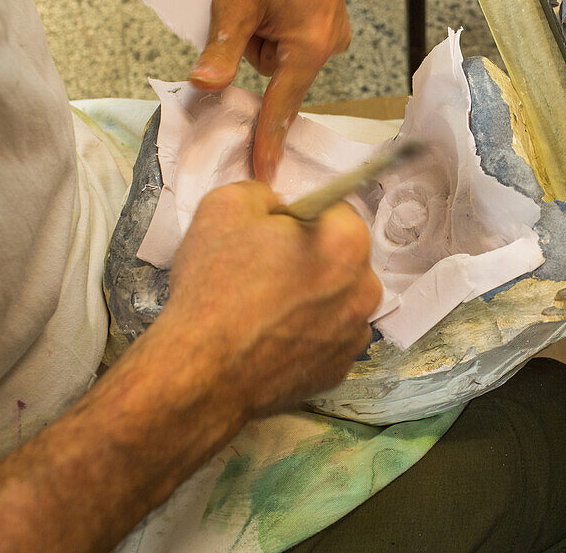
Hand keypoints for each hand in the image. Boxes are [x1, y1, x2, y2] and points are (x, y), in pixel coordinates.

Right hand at [157, 181, 379, 416]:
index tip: (270, 237)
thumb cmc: (214, 289)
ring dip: (311, 297)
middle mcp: (364, 288)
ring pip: (336, 299)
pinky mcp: (339, 369)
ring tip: (263, 310)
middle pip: (340, 258)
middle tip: (262, 273)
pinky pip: (327, 338)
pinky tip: (271, 338)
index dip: (297, 219)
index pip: (333, 212)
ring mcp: (355, 334)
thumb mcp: (224, 207)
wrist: (200, 372)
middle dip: (309, 258)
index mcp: (346, 242)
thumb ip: (263, 193)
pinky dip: (306, 335)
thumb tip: (278, 208)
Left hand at [189, 0, 349, 182]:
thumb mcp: (234, 4)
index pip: (283, 106)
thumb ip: (221, 50)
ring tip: (265, 0)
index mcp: (309, 48)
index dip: (269, 140)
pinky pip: (297, 43)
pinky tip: (278, 0)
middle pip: (279, 77)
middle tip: (252, 12)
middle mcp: (330, 46)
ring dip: (267, 39)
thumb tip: (204, 86)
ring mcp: (336, 33)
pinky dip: (281, 29)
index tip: (266, 173)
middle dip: (257, 51)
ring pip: (285, 59)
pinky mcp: (333, 21)